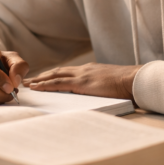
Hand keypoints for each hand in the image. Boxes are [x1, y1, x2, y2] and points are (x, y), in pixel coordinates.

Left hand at [23, 63, 141, 99]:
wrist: (135, 80)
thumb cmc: (128, 85)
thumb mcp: (112, 85)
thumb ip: (102, 87)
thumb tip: (98, 95)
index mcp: (91, 70)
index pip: (68, 71)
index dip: (55, 74)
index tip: (44, 78)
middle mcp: (83, 70)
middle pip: (58, 71)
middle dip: (43, 76)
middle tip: (30, 80)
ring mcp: (82, 75)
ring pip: (54, 76)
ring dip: (39, 80)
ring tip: (28, 84)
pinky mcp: (81, 84)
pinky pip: (58, 84)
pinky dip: (45, 85)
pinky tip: (36, 87)